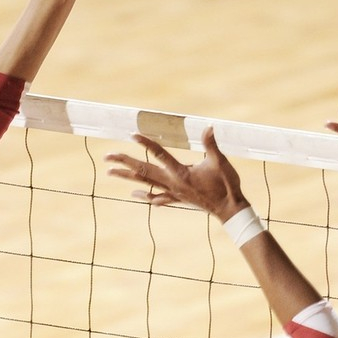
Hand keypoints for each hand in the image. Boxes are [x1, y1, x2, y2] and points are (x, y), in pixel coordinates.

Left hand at [106, 127, 247, 220]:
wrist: (229, 210)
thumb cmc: (226, 185)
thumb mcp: (220, 162)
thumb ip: (211, 144)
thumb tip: (208, 126)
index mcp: (181, 173)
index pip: (160, 154)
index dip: (146, 143)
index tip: (132, 135)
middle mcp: (173, 183)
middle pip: (144, 171)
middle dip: (124, 163)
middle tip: (107, 156)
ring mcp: (174, 193)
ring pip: (146, 183)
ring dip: (127, 177)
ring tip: (110, 173)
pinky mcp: (178, 199)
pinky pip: (157, 197)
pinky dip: (145, 195)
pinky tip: (134, 193)